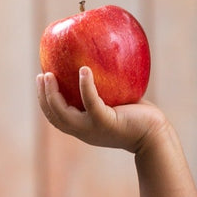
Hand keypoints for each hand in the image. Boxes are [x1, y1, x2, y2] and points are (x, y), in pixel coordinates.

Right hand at [37, 66, 167, 153]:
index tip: (41, 80)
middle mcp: (85, 131)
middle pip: (55, 116)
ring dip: (53, 94)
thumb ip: (103, 90)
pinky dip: (85, 86)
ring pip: (64, 113)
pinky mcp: (107, 123)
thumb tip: (96, 60)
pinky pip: (91, 102)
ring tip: (50, 74)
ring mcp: (94, 129)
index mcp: (83, 128)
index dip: (44, 100)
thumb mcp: (115, 103)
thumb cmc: (138, 117)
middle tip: (42, 75)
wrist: (155, 136)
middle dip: (43, 96)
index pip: (56, 117)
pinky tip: (84, 70)